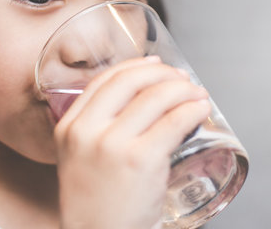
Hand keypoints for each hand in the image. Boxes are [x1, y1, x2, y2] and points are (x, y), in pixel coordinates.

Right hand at [54, 56, 211, 228]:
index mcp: (69, 128)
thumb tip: (139, 101)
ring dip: (184, 89)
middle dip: (164, 74)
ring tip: (197, 94)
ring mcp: (114, 144)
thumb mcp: (80, 160)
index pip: (103, 81)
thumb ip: (97, 130)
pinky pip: (174, 121)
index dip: (134, 66)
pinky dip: (193, 110)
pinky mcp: (141, 159)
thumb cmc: (96, 206)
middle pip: (131, 81)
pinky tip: (201, 109)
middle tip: (182, 79)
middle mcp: (87, 131)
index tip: (154, 64)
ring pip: (157, 97)